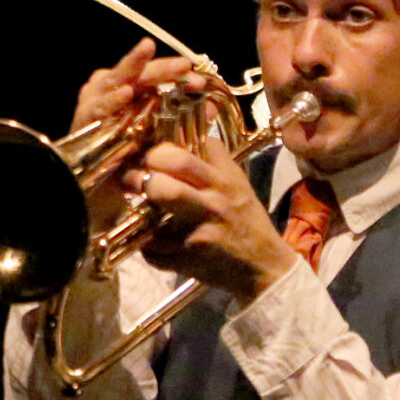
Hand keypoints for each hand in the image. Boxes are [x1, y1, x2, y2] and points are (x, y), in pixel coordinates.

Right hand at [69, 39, 192, 225]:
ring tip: (148, 54)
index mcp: (132, 90)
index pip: (156, 75)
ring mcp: (96, 101)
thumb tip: (211, 106)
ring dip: (135, 69)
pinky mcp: (84, 119)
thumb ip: (181, 120)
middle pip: (139, 73)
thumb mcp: (159, 137)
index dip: (177, 74)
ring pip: (117, 80)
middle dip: (162, 68)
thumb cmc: (131, 158)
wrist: (100, 189)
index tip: (201, 81)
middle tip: (184, 65)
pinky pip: (98, 108)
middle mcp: (113, 90)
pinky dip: (111, 100)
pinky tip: (125, 94)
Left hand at [133, 125, 298, 303]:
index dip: (161, 152)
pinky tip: (157, 244)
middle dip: (142, 175)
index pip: (186, 154)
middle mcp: (213, 203)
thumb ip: (215, 159)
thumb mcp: (238, 185)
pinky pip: (153, 249)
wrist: (265, 267)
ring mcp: (199, 233)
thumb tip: (188, 132)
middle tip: (134, 179)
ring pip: (155, 211)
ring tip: (141, 210)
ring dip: (141, 210)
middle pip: (166, 177)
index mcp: (224, 182)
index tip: (153, 158)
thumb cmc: (248, 223)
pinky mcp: (189, 260)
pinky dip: (149, 247)